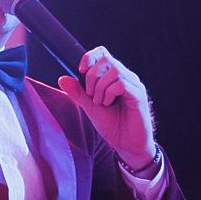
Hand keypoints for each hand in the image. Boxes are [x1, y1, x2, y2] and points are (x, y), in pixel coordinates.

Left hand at [60, 47, 155, 169]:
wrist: (128, 146)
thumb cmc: (113, 126)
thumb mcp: (91, 108)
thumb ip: (79, 93)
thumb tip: (62, 79)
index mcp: (115, 77)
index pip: (103, 54)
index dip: (90, 57)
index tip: (80, 70)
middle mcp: (127, 77)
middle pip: (107, 60)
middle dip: (92, 76)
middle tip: (90, 95)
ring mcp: (134, 85)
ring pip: (114, 70)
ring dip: (100, 87)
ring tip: (100, 103)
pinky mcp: (138, 96)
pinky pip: (122, 84)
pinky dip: (110, 93)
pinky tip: (108, 105)